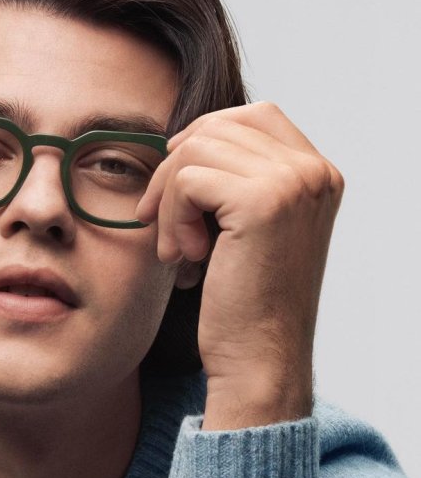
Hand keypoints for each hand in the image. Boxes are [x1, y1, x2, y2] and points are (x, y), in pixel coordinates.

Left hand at [135, 102, 344, 427]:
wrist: (259, 362)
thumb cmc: (245, 305)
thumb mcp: (248, 231)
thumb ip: (236, 181)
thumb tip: (182, 139)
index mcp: (319, 175)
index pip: (254, 115)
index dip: (203, 140)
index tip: (175, 187)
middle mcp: (315, 172)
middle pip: (219, 126)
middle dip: (174, 171)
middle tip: (159, 223)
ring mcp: (294, 183)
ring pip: (196, 149)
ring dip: (168, 200)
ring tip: (176, 250)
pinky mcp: (263, 202)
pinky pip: (186, 179)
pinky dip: (169, 217)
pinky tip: (183, 258)